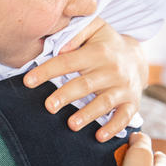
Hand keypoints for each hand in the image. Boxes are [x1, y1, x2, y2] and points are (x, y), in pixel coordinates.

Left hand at [23, 18, 144, 141]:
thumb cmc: (106, 44)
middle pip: (85, 84)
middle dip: (66, 96)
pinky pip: (123, 117)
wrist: (137, 58)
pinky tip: (99, 137)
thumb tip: (60, 47)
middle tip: (49, 106)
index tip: (28, 81)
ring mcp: (123, 87)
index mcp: (98, 52)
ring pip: (104, 102)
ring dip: (88, 114)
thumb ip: (77, 32)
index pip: (68, 61)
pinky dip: (113, 128)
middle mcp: (112, 70)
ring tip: (71, 124)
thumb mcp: (95, 28)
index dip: (47, 71)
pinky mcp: (132, 102)